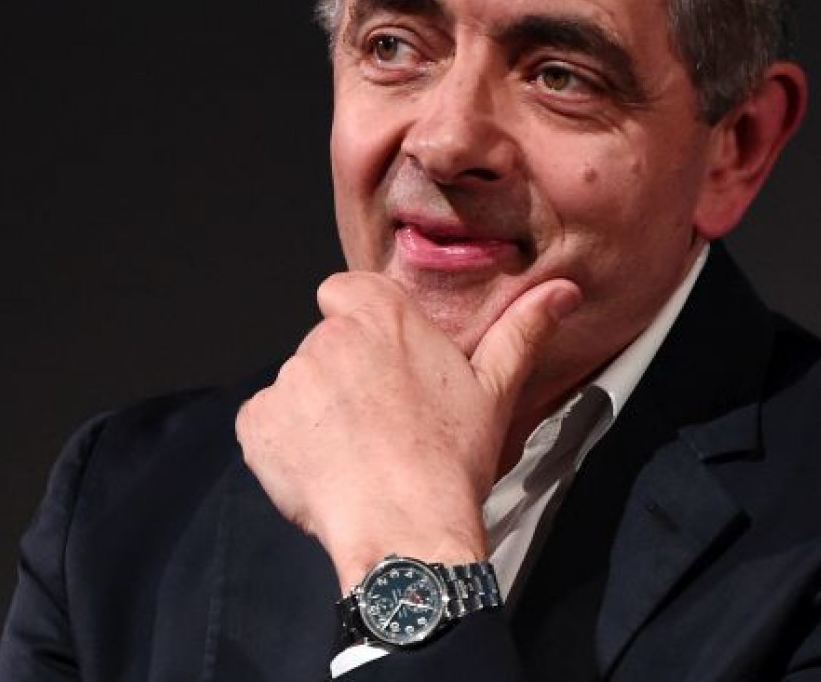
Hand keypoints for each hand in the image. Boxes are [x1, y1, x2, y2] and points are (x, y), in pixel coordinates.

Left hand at [235, 271, 580, 590]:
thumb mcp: (494, 389)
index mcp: (380, 312)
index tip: (378, 363)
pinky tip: (321, 471)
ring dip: (314, 412)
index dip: (357, 325)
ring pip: (297, 386)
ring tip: (354, 453)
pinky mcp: (257, 423)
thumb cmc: (451, 459)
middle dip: (342, 375)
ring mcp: (289, 378)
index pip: (343, 292)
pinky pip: (264, 424)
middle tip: (377, 422)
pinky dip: (282, 443)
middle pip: (323, 344)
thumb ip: (521, 330)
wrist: (407, 530)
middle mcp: (328, 335)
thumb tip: (564, 290)